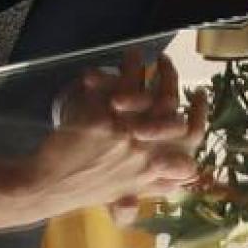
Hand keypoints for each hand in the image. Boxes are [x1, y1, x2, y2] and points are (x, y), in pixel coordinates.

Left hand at [0, 50, 208, 229]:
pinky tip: (127, 58)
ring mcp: (124, 135)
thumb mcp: (128, 191)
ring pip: (148, 91)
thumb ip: (157, 184)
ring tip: (144, 56)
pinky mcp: (101, 120)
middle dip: (172, 80)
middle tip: (167, 64)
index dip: (200, 114)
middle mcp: (145, 152)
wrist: (48, 187)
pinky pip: (119, 86)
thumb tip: (191, 174)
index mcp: (154, 170)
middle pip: (171, 107)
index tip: (199, 95)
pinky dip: (126, 68)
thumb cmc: (86, 190)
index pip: (191, 139)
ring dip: (150, 69)